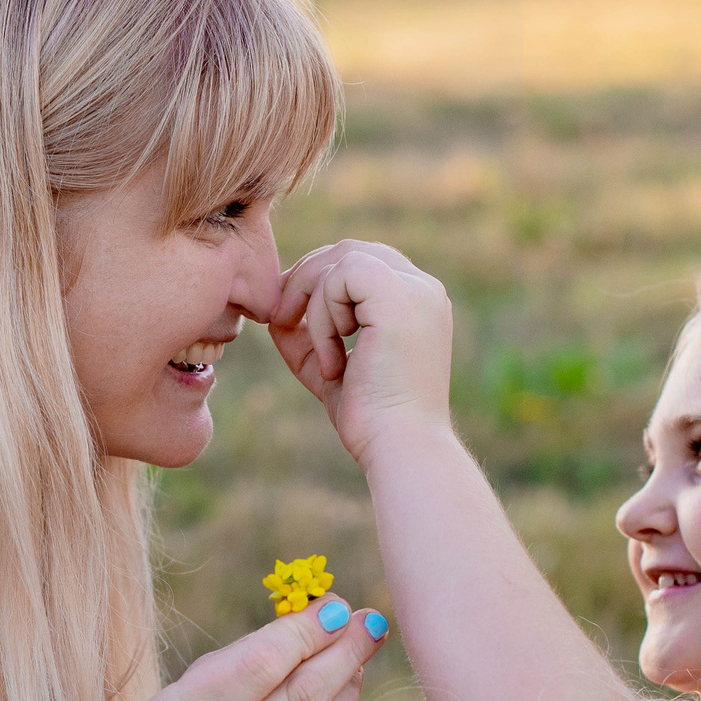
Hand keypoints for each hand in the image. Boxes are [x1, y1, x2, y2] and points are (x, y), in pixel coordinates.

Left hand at [270, 239, 454, 470]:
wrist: (400, 449)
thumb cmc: (372, 421)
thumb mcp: (333, 371)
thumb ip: (310, 340)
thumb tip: (277, 317)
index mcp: (417, 304)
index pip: (360, 266)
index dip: (317, 284)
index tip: (290, 320)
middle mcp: (423, 290)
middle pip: (348, 251)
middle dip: (305, 282)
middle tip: (281, 321)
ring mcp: (415, 290)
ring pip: (341, 259)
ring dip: (314, 306)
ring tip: (326, 359)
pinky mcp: (398, 296)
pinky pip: (340, 275)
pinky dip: (323, 314)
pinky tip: (334, 357)